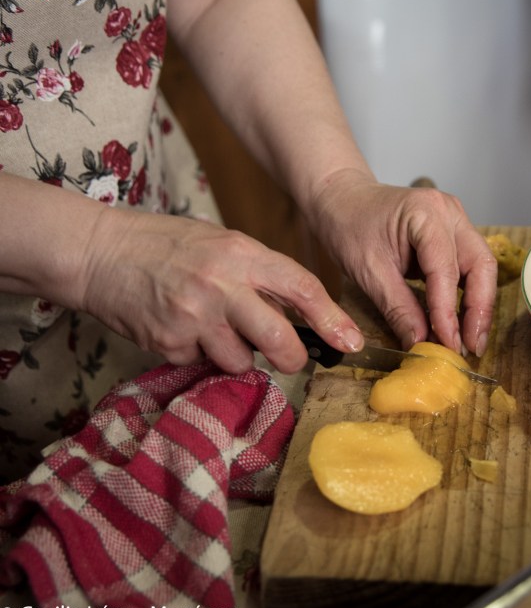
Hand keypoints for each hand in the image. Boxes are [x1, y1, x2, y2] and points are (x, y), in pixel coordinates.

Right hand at [77, 208, 362, 374]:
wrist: (101, 253)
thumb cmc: (169, 246)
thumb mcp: (224, 243)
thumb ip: (262, 274)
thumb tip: (302, 316)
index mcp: (242, 254)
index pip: (303, 289)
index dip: (333, 319)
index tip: (352, 341)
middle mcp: (221, 285)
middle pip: (280, 340)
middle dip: (293, 358)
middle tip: (291, 358)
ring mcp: (194, 317)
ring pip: (242, 361)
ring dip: (238, 355)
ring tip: (215, 329)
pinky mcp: (169, 344)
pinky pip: (203, 364)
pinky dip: (200, 354)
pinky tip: (184, 329)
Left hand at [308, 169, 497, 355]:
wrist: (341, 200)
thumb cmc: (348, 225)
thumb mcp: (368, 272)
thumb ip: (398, 309)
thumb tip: (421, 344)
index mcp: (426, 212)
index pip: (446, 269)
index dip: (448, 311)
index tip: (448, 344)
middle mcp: (450, 213)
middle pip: (481, 265)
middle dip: (479, 310)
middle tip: (470, 347)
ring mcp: (456, 221)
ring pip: (482, 267)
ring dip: (478, 306)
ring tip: (469, 341)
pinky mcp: (454, 235)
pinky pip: (469, 267)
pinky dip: (468, 296)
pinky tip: (461, 322)